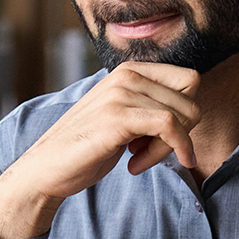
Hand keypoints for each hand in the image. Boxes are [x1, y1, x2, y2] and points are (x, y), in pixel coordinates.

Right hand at [0, 62, 199, 238]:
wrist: (46, 167)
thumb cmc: (86, 146)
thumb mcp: (123, 116)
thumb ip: (150, 106)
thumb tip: (192, 111)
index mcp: (130, 70)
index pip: (189, 80)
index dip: (185, 113)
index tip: (162, 137)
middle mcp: (127, 75)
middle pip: (190, 99)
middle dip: (181, 133)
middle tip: (150, 153)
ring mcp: (121, 93)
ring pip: (182, 116)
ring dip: (168, 148)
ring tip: (139, 160)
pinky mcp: (118, 116)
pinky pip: (170, 127)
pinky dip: (169, 151)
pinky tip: (137, 167)